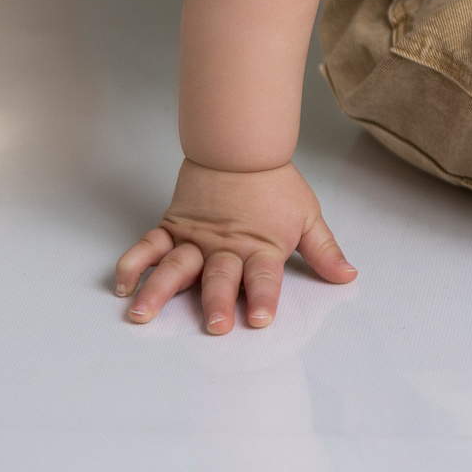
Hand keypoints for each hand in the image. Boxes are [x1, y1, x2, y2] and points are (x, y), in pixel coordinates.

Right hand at [114, 158, 356, 332]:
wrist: (240, 147)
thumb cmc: (275, 185)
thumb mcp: (308, 217)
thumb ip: (324, 252)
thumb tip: (348, 276)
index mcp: (260, 247)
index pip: (264, 276)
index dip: (265, 297)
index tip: (261, 319)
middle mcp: (225, 247)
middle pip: (220, 277)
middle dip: (219, 302)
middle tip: (215, 325)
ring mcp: (195, 239)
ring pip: (175, 266)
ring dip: (159, 291)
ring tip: (143, 314)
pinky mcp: (172, 227)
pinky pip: (149, 247)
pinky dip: (133, 264)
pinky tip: (123, 286)